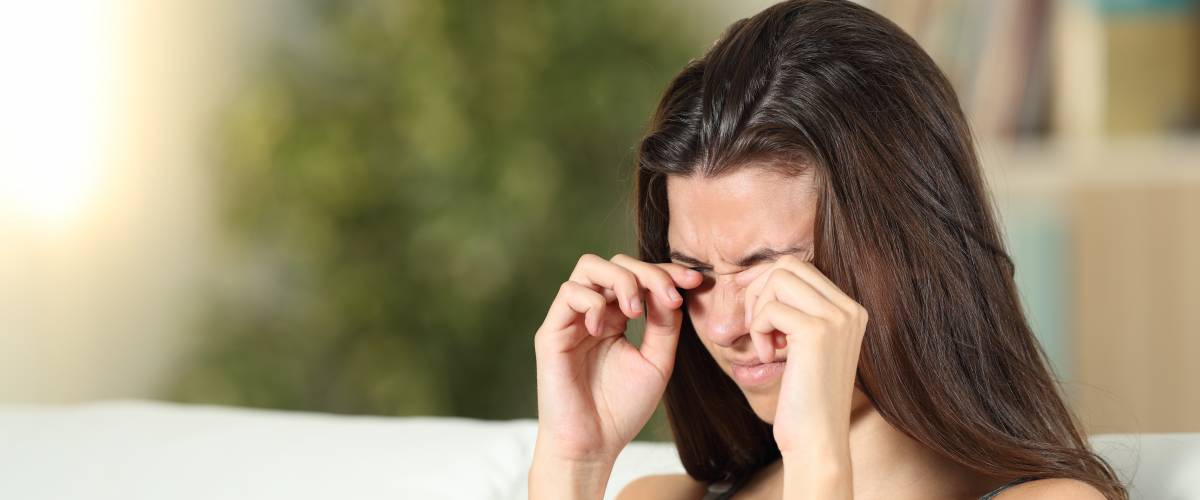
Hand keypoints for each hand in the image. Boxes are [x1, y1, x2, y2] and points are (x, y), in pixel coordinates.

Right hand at [532, 253, 702, 464]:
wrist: (592, 445)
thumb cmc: (622, 409)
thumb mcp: (657, 362)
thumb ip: (665, 325)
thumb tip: (673, 289)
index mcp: (618, 318)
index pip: (640, 278)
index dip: (667, 272)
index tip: (695, 280)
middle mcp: (594, 313)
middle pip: (616, 263)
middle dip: (647, 272)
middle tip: (668, 297)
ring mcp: (571, 319)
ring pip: (589, 266)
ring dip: (620, 280)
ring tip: (636, 311)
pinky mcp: (551, 331)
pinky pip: (569, 293)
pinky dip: (594, 303)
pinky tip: (604, 330)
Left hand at [737, 255, 868, 458]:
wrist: (818, 441)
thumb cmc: (803, 398)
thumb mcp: (803, 346)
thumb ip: (794, 311)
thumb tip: (759, 275)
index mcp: (850, 310)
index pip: (799, 267)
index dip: (765, 282)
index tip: (752, 308)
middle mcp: (850, 309)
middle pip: (786, 265)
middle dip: (758, 291)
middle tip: (756, 328)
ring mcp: (837, 318)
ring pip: (777, 279)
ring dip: (758, 311)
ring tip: (766, 345)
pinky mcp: (817, 332)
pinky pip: (770, 309)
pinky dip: (758, 331)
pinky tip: (768, 358)